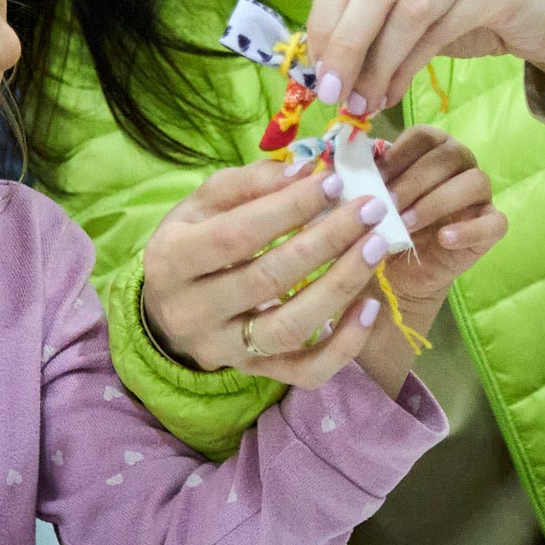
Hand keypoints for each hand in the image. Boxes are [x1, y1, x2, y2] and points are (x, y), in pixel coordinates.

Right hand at [140, 157, 395, 386]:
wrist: (168, 309)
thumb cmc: (193, 241)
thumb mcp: (203, 204)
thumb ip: (249, 184)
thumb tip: (305, 171)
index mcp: (170, 259)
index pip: (236, 234)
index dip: (288, 209)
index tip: (333, 183)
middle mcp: (191, 312)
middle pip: (266, 280)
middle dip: (326, 241)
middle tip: (370, 210)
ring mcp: (223, 349)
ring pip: (288, 329)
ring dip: (339, 287)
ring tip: (376, 248)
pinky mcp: (254, 372)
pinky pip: (304, 371)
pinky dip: (344, 345)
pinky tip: (370, 307)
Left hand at [305, 0, 544, 114]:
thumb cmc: (474, 3)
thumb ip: (369, 8)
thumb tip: (317, 56)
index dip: (323, 17)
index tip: (313, 67)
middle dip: (346, 43)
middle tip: (333, 92)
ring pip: (407, 7)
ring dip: (377, 63)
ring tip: (363, 100)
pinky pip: (440, 28)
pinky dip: (408, 67)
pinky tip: (394, 91)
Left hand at [369, 125, 504, 323]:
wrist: (394, 273)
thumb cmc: (379, 226)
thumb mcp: (360, 200)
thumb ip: (353, 178)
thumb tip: (333, 162)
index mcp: (431, 148)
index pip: (423, 136)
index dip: (400, 155)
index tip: (376, 179)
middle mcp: (460, 164)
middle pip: (448, 155)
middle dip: (414, 181)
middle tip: (388, 206)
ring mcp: (479, 195)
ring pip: (474, 182)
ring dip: (437, 201)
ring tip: (407, 225)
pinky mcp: (490, 227)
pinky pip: (495, 222)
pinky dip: (470, 229)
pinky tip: (444, 239)